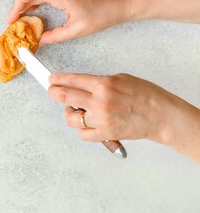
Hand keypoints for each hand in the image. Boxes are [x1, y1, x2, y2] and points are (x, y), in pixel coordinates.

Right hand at [7, 0, 131, 44]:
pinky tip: (39, 4)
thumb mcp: (78, 30)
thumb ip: (55, 36)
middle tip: (19, 16)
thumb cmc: (103, 15)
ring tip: (28, 11)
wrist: (121, 1)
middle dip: (20, 0)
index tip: (13, 18)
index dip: (17, 5)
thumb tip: (39, 41)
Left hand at [48, 72, 179, 143]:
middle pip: (64, 97)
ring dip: (70, 113)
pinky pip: (82, 134)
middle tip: (53, 91)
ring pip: (70, 118)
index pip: (72, 80)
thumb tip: (79, 84)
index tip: (51, 80)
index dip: (58, 80)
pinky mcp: (105, 134)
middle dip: (54, 93)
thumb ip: (99, 82)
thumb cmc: (145, 95)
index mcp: (103, 84)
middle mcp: (100, 101)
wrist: (161, 115)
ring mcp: (101, 119)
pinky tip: (88, 123)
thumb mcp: (121, 79)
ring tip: (76, 110)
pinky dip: (82, 129)